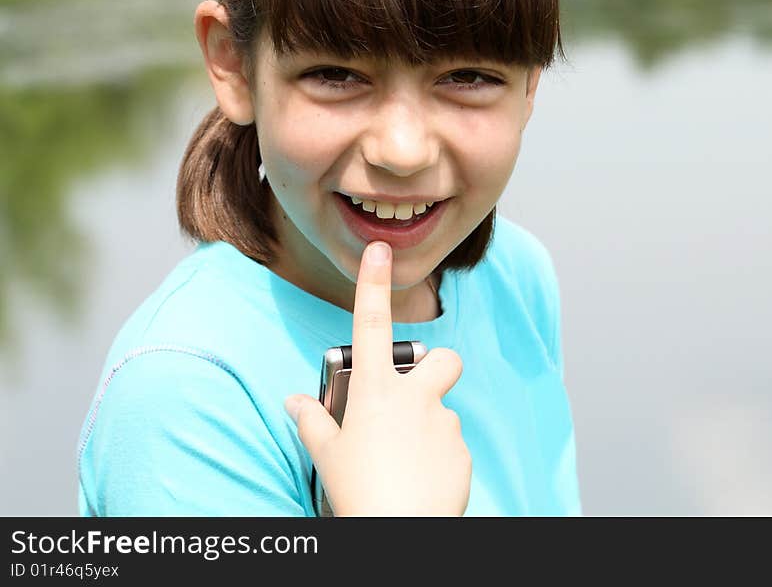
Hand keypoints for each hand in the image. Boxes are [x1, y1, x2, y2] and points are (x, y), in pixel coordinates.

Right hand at [285, 241, 470, 515]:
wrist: (401, 532)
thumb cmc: (358, 492)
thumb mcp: (326, 455)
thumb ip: (312, 420)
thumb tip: (296, 402)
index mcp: (375, 391)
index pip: (369, 324)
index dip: (373, 284)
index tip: (380, 251)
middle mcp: (416, 398)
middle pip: (443, 359)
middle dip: (435, 369)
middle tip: (415, 398)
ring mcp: (445, 423)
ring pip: (443, 410)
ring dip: (428, 425)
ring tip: (405, 461)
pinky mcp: (463, 452)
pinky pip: (451, 445)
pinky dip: (438, 456)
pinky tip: (420, 480)